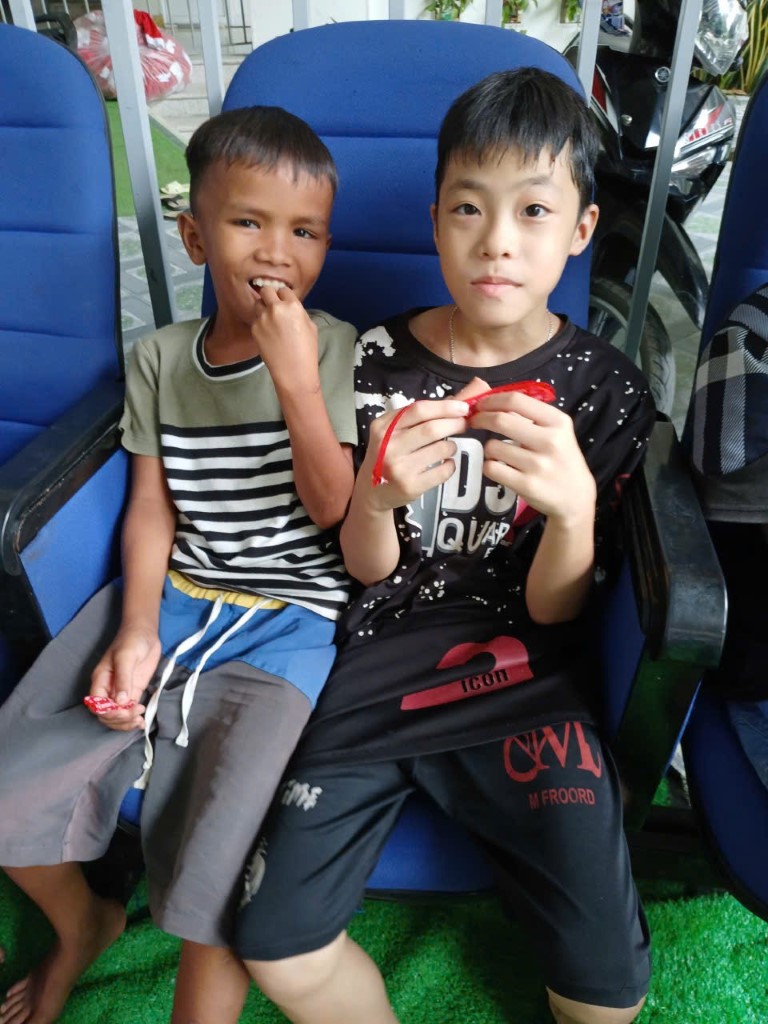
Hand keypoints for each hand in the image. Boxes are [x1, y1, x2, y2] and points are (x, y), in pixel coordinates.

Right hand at [88, 625, 160, 730]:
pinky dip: (133, 718)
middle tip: (136, 715)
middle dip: (119, 720)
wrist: (146, 632)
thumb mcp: (126, 657)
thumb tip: (121, 702)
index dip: (108, 713)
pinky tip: (142, 721)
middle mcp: (108, 688)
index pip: (97, 705)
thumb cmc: (132, 640)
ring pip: (117, 715)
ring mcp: (122, 691)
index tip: (124, 712)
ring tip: (140, 721)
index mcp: (100, 680)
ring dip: (126, 723)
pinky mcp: (134, 691)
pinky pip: (130, 710)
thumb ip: (123, 679)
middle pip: (106, 714)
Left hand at [250, 284, 318, 393]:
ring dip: (262, 308)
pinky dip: (259, 323)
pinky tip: (267, 333)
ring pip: (257, 303)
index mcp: (293, 306)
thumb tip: (290, 307)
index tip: (284, 303)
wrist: (293, 372)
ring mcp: (263, 318)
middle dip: (269, 296)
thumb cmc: (306, 351)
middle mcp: (276, 309)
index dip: (284, 297)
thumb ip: (298, 312)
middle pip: (266, 290)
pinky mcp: (254, 329)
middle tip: (273, 306)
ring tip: (270, 321)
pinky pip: (255, 319)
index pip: (284, 290)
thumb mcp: (310, 326)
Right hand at [363, 398, 469, 508]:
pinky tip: (445, 464)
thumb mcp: (391, 432)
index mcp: (383, 428)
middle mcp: (388, 446)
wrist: (372, 492)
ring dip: (452, 446)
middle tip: (463, 425)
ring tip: (448, 448)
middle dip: (454, 424)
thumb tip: (452, 402)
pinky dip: (450, 465)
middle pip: (432, 429)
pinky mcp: (411, 486)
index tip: (463, 407)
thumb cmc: (386, 455)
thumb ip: (415, 416)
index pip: (418, 410)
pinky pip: (443, 471)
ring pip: (441, 449)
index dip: (444, 407)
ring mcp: (399, 468)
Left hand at [470, 391, 595, 523]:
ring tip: (497, 452)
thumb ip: (528, 415)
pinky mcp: (526, 485)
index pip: (516, 400)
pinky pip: (491, 468)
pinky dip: (489, 466)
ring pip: (492, 446)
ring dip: (488, 447)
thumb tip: (490, 400)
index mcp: (557, 421)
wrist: (575, 496)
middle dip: (480, 418)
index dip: (491, 400)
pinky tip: (499, 467)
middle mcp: (550, 441)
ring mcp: (538, 464)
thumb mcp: (555, 431)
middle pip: (500, 420)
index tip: (481, 404)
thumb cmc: (560, 458)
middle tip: (475, 422)